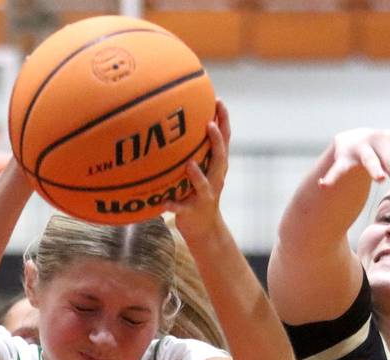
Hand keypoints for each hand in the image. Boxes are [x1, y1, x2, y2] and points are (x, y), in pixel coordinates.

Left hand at [164, 99, 230, 240]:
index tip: (219, 100)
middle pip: (220, 158)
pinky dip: (173, 205)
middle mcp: (215, 179)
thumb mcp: (201, 169)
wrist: (205, 228)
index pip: (225, 140)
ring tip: (190, 164)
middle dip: (216, 141)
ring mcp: (205, 195)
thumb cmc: (197, 193)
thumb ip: (195, 149)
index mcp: (217, 167)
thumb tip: (177, 122)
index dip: (224, 121)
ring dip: (197, 175)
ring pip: (204, 184)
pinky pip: (182, 208)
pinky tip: (164, 202)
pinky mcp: (192, 211)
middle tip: (209, 124)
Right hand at [318, 128, 389, 200]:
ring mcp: (360, 145)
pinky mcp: (341, 154)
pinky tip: (326, 185)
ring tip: (379, 179)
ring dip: (374, 169)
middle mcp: (380, 138)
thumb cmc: (389, 156)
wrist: (353, 147)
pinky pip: (339, 168)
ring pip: (369, 161)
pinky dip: (333, 176)